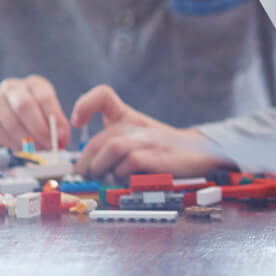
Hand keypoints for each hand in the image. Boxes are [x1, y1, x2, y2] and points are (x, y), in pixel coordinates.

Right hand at [0, 75, 70, 151]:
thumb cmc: (29, 114)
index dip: (54, 118)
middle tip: (48, 145)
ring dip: (27, 140)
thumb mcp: (45, 112)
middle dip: (39, 129)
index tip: (61, 136)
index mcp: (34, 84)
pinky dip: (14, 145)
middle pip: (25, 106)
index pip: (45, 97)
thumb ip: (55, 124)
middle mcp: (13, 88)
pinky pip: (1, 134)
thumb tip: (62, 140)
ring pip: (12, 121)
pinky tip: (23, 151)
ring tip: (37, 151)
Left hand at [70, 84, 222, 178]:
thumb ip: (109, 146)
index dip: (85, 105)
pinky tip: (126, 179)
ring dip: (101, 168)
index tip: (78, 123)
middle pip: (100, 138)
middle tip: (87, 175)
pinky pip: (131, 162)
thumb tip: (82, 167)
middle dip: (86, 162)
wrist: (198, 152)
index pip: (104, 96)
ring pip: (112, 147)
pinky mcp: (158, 156)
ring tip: (104, 178)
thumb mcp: (134, 139)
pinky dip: (122, 174)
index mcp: (128, 117)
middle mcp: (137, 125)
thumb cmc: (161, 149)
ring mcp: (148, 140)